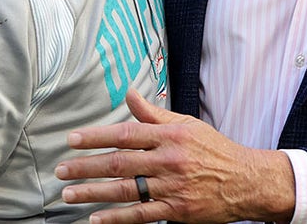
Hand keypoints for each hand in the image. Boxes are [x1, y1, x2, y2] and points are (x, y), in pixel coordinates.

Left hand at [56, 89, 294, 223]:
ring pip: (125, 189)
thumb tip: (130, 94)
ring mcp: (172, 186)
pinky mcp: (176, 209)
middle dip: (85, 166)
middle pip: (119, 163)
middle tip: (60, 170)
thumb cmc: (214, 149)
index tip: (72, 139)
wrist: (246, 180)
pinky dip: (116, 218)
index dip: (96, 137)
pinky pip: (141, 214)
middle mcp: (168, 159)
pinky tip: (96, 218)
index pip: (125, 133)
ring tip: (68, 194)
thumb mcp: (187, 125)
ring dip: (93, 192)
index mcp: (170, 135)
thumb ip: (154, 114)